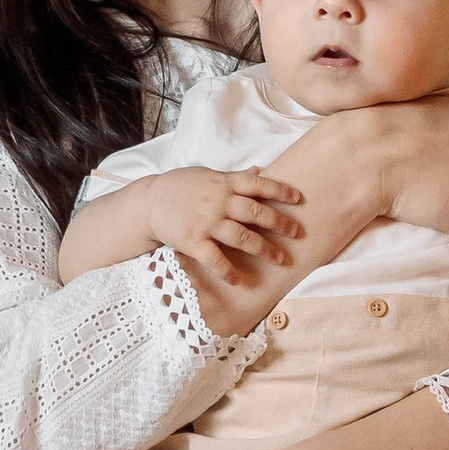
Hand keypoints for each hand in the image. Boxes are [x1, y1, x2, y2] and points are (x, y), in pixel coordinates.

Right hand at [133, 165, 302, 290]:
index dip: (280, 190)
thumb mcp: (207, 175)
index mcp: (224, 183)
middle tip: (297, 233)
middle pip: (256, 212)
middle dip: (280, 223)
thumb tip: (259, 169)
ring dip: (264, 249)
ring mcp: (206, 222)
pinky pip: (215, 258)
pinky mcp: (193, 241)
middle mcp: (218, 202)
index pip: (258, 184)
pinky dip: (228, 271)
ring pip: (242, 236)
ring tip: (281, 259)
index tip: (299, 199)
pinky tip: (239, 280)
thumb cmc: (180, 187)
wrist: (149, 202)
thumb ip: (233, 177)